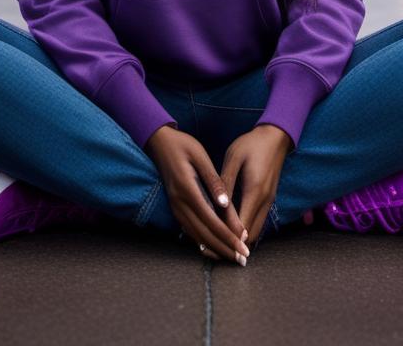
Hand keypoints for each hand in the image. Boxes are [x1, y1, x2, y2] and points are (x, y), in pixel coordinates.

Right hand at [145, 125, 250, 264]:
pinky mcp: (175, 207)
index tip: (243, 247)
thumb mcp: (200, 156)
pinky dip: (202, 241)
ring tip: (231, 257)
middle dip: (224, 249)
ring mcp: (175, 207)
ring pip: (196, 235)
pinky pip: (189, 230)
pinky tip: (213, 248)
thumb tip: (225, 204)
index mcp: (188, 190)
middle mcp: (180, 203)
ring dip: (214, 248)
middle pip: (204, 234)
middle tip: (242, 260)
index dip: (228, 237)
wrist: (159, 142)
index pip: (212, 221)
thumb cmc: (183, 145)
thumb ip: (213, 181)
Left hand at [219, 124, 291, 248]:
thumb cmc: (251, 144)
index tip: (210, 247)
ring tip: (220, 247)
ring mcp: (269, 202)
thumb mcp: (233, 158)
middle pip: (250, 235)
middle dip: (232, 246)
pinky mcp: (269, 200)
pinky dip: (246, 232)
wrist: (276, 136)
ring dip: (240, 241)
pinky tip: (232, 232)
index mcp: (254, 191)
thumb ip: (225, 183)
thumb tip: (216, 207)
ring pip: (256, 231)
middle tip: (211, 253)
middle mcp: (265, 201)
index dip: (226, 239)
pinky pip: (258, 222)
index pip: (241, 225)